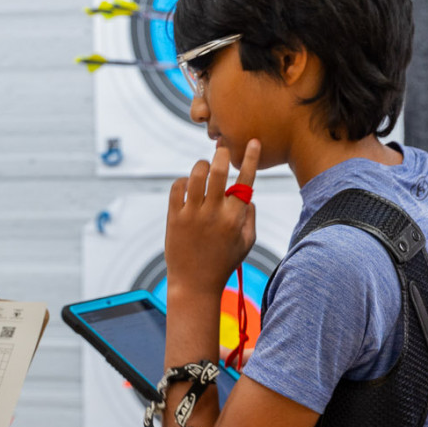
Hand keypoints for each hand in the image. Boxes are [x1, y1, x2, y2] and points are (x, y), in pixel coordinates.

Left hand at [165, 141, 259, 298]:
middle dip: (222, 154)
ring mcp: (193, 214)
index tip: (252, 142)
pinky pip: (177, 187)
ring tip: (204, 168)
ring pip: (196, 175)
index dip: (251, 159)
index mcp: (235, 218)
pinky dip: (182, 181)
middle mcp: (214, 213)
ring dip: (201, 165)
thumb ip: (250, 216)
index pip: (246, 181)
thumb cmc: (223, 262)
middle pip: (219, 171)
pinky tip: (187, 185)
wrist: (195, 284)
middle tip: (221, 148)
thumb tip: (248, 194)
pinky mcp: (174, 218)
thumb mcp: (246, 242)